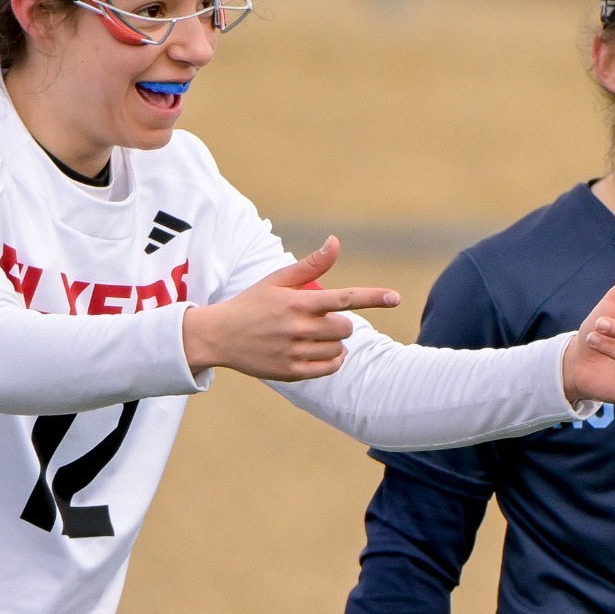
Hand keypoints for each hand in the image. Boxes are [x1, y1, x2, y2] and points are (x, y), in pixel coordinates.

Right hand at [182, 237, 399, 381]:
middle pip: (345, 327)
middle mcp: (297, 328)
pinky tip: (324, 353)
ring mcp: (293, 351)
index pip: (344, 298)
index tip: (395, 297)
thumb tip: (336, 242)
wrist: (219, 336)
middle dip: (342, 323)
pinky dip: (333, 360)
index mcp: (297, 302)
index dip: (373, 297)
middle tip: (325, 320)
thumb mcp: (277, 279)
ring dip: (336, 343)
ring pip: (338, 349)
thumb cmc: (252, 303)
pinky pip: (328, 368)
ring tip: (317, 337)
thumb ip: (311, 265)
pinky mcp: (290, 372)